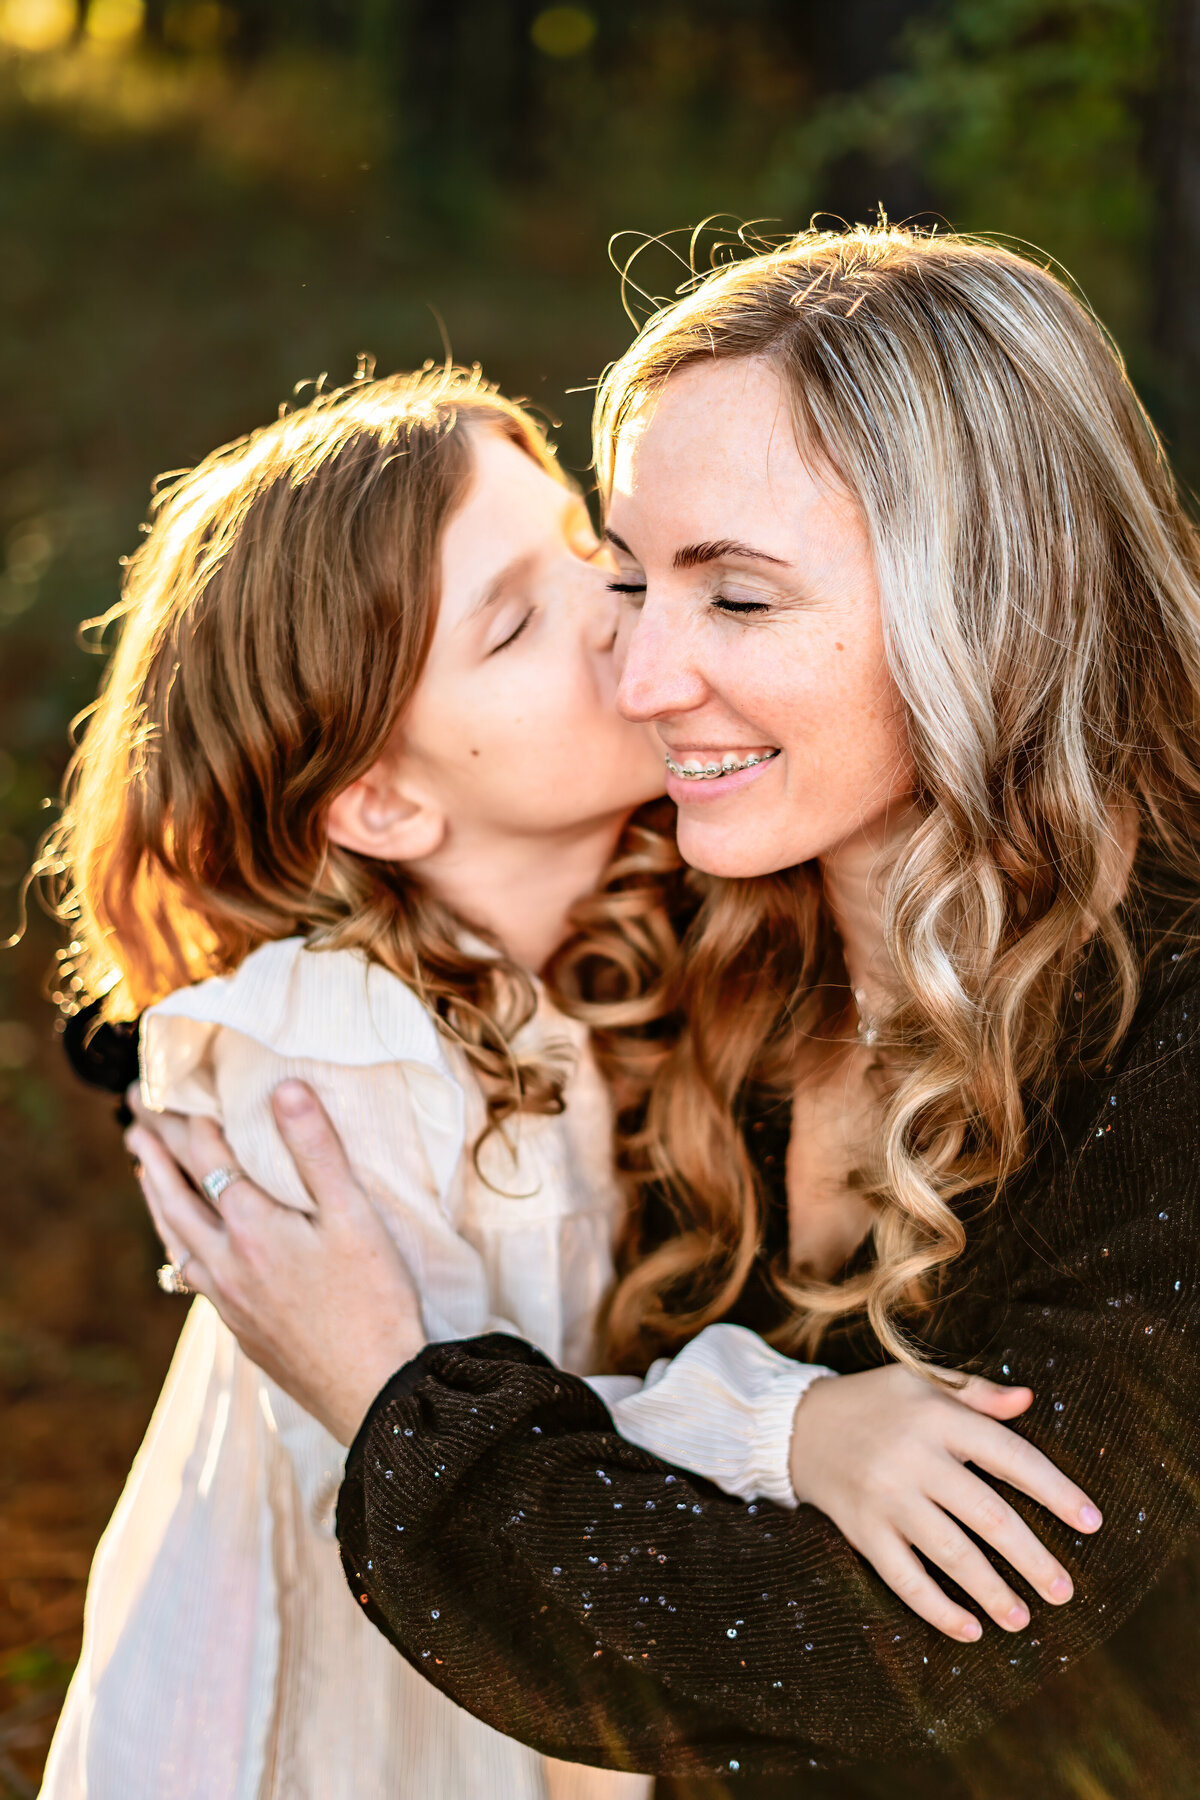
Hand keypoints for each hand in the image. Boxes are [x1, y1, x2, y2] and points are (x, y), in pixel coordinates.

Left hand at [126, 1081, 426, 1444]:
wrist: (373, 1392)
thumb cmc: (373, 1300)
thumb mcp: (355, 1215)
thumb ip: (317, 1149)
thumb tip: (284, 1088)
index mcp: (253, 1227)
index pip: (211, 1159)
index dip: (192, 1121)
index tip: (174, 1091)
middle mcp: (227, 1261)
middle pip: (176, 1197)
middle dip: (154, 1155)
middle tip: (133, 1120)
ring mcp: (229, 1299)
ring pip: (176, 1239)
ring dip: (157, 1199)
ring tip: (142, 1173)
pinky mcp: (240, 1328)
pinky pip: (191, 1274)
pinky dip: (177, 1243)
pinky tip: (185, 1247)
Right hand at [789, 1364, 1102, 1642]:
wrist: (795, 1425)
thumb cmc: (874, 1403)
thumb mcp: (921, 1382)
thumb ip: (976, 1395)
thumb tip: (1029, 1401)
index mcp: (937, 1416)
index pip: (1010, 1455)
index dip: (1055, 1490)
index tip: (1091, 1522)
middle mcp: (914, 1458)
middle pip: (988, 1516)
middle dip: (1032, 1558)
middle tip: (1064, 1590)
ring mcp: (886, 1498)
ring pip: (951, 1554)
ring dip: (992, 1592)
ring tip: (1023, 1618)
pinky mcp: (862, 1531)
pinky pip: (905, 1579)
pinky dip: (938, 1609)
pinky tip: (968, 1629)